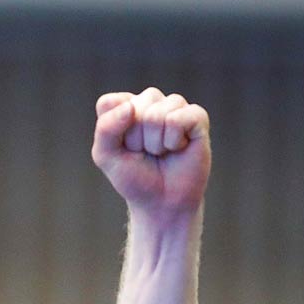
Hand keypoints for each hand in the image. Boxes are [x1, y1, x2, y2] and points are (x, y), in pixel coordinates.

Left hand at [92, 87, 209, 218]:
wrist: (162, 202)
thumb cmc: (134, 177)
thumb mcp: (106, 156)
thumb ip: (106, 129)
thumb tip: (130, 107)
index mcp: (125, 106)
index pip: (109, 103)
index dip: (113, 132)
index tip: (123, 148)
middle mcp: (150, 101)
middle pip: (134, 108)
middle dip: (136, 139)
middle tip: (145, 153)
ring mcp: (175, 106)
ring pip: (156, 115)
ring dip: (155, 143)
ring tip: (161, 152)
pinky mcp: (197, 116)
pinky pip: (178, 119)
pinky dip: (174, 141)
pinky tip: (178, 147)